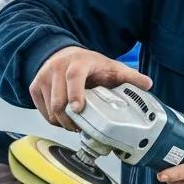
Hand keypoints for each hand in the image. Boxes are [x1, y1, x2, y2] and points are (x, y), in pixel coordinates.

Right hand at [29, 46, 151, 130]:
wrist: (65, 55)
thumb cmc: (91, 65)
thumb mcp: (112, 68)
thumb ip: (130, 76)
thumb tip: (148, 84)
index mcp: (78, 62)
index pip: (73, 77)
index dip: (75, 94)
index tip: (79, 109)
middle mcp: (57, 67)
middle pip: (59, 100)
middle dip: (71, 119)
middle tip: (82, 127)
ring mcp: (44, 77)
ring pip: (50, 109)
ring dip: (63, 122)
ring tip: (76, 124)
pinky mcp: (35, 86)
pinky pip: (42, 111)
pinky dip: (53, 119)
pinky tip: (65, 119)